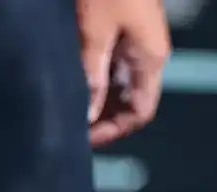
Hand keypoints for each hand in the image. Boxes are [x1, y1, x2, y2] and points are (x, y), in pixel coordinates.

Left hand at [78, 0, 170, 145]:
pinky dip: (92, 77)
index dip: (114, 130)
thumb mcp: (94, 32)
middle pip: (128, 100)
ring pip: (117, 83)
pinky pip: (108, 63)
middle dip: (102, 118)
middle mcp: (146, 52)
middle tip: (68, 129)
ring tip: (66, 109)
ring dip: (95, 98)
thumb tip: (88, 115)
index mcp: (150, 58)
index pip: (139, 112)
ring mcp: (134, 39)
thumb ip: (92, 75)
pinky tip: (69, 83)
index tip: (83, 140)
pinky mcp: (119, 27)